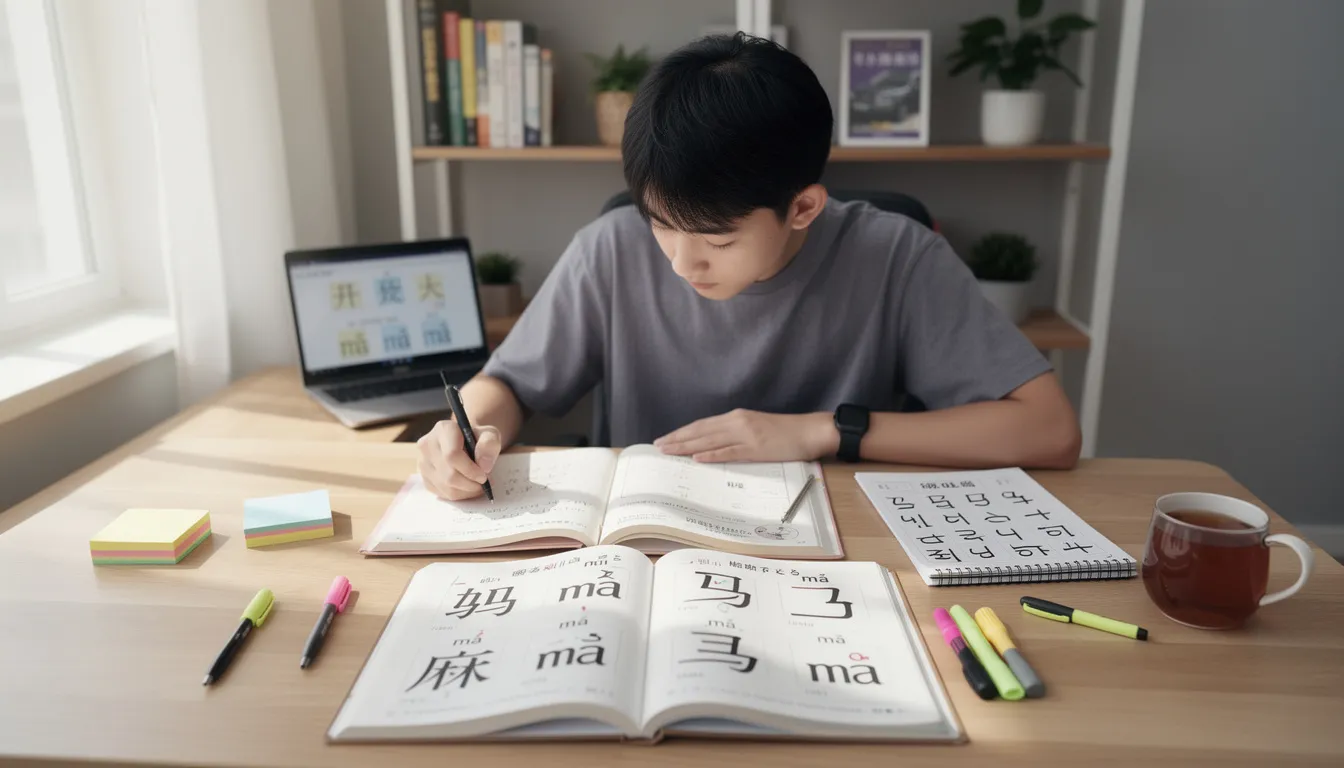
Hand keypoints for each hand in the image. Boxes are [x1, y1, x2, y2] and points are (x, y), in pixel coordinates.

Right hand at [416, 418, 501, 499]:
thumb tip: (484, 466)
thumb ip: (489, 445)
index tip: (484, 476)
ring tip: (478, 485)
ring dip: (466, 491)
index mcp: (443, 429)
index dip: (470, 470)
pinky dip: (458, 494)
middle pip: (448, 474)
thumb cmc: (478, 439)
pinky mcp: (424, 477)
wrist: (467, 443)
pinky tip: (467, 487)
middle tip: (484, 483)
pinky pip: (441, 493)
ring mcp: (423, 461)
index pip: (452, 455)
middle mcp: (428, 444)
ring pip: (445, 486)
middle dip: (470, 484)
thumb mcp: (490, 435)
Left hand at [654, 409, 837, 462]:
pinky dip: (712, 455)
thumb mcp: (755, 427)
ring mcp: (746, 435)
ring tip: (669, 452)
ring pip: (709, 441)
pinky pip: (729, 452)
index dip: (682, 432)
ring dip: (687, 447)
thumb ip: (735, 433)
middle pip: (700, 431)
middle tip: (658, 446)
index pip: (702, 424)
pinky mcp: (756, 448)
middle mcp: (737, 422)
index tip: (665, 438)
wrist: (809, 431)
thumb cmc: (784, 432)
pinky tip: (698, 458)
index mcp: (736, 417)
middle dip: (677, 439)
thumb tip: (714, 445)